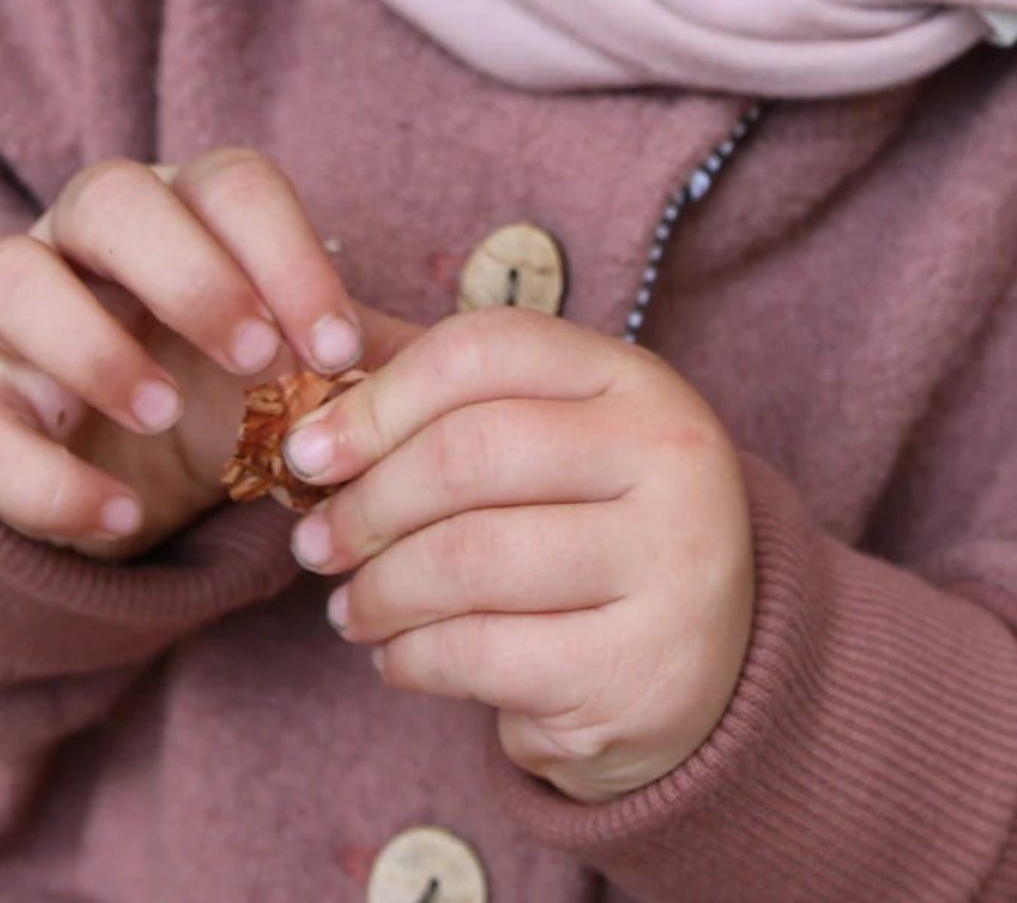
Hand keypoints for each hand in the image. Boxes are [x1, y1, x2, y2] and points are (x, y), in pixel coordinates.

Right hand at [0, 150, 377, 557]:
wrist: (130, 477)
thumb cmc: (233, 394)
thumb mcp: (302, 371)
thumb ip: (363, 357)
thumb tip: (461, 366)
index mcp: (183, 212)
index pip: (228, 182)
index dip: (286, 250)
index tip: (341, 341)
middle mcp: (86, 243)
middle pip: (106, 195)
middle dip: (186, 269)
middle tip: (257, 357)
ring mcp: (14, 323)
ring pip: (8, 279)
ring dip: (89, 344)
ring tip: (165, 412)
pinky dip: (45, 478)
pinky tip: (121, 520)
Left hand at [279, 306, 754, 803]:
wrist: (708, 666)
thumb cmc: (589, 529)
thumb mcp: (542, 438)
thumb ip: (441, 397)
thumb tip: (308, 375)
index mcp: (632, 378)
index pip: (483, 350)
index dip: (379, 398)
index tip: (311, 451)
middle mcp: (669, 454)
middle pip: (467, 454)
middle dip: (366, 505)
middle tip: (315, 543)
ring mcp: (670, 561)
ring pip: (467, 559)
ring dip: (380, 591)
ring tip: (348, 609)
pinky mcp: (644, 666)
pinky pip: (483, 653)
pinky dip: (414, 658)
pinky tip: (398, 658)